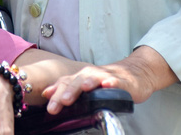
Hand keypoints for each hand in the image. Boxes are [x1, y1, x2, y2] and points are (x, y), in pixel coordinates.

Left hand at [41, 47, 176, 113]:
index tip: (50, 107)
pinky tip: (108, 85)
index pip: (65, 84)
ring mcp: (106, 76)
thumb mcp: (84, 84)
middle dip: (69, 91)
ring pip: (95, 78)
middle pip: (77, 81)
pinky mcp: (122, 81)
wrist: (134, 72)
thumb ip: (65, 87)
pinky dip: (112, 83)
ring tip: (83, 88)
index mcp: (80, 78)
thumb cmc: (106, 80)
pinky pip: (116, 81)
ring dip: (88, 83)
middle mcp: (91, 75)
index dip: (56, 95)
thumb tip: (46, 92)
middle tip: (62, 102)